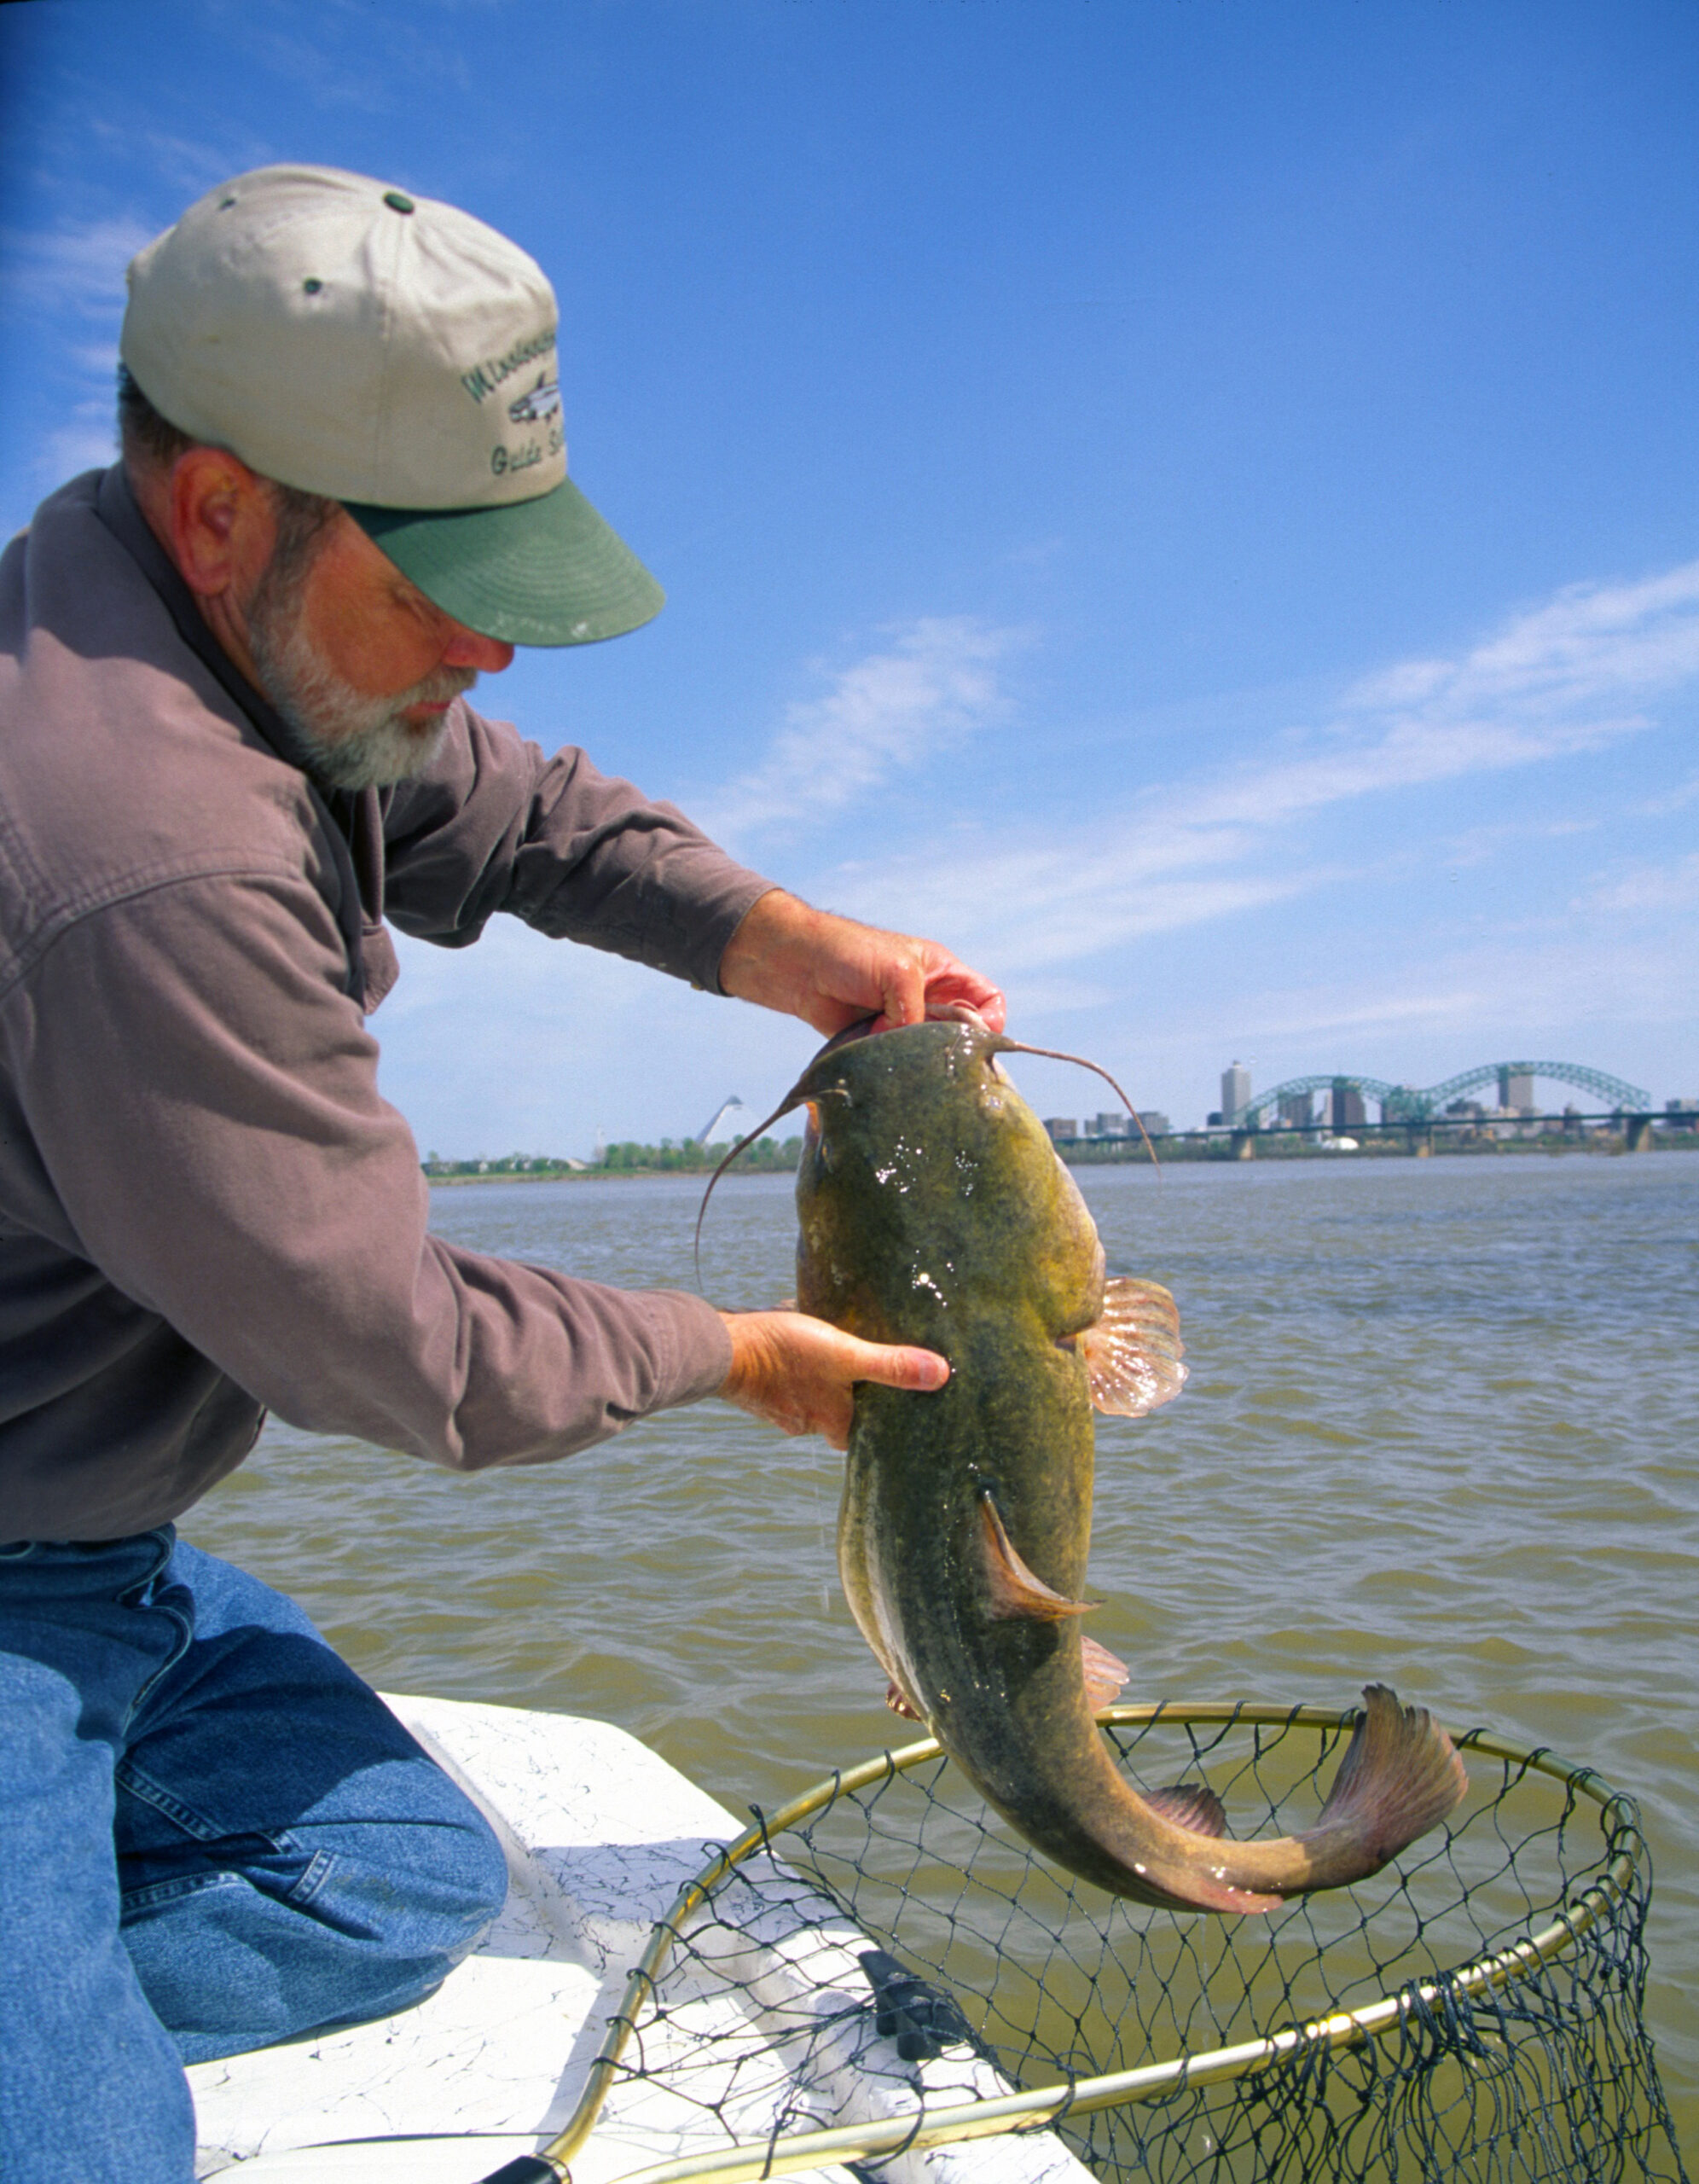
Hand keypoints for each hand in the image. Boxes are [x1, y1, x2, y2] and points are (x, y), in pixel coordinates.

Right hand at [717, 1309, 948, 1448]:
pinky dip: (791, 1371)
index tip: (885, 1406)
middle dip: (844, 1396)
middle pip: (834, 1417)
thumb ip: (891, 1365)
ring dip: (817, 1381)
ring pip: (807, 1399)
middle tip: (855, 1372)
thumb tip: (940, 1375)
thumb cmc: (785, 1353)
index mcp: (831, 1421)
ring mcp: (776, 1411)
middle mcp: (804, 1423)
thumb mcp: (846, 1353)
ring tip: (825, 1353)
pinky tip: (792, 1348)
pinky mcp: (756, 1393)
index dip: (874, 1422)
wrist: (720, 1351)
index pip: (861, 1435)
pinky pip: (783, 1385)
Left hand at [719, 890, 1005, 1038]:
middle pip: (962, 1033)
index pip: (987, 999)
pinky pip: (900, 1062)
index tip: (976, 1036)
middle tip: (939, 1056)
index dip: (990, 1019)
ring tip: (903, 1056)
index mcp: (943, 973)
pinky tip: (884, 1063)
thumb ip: (916, 1013)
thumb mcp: (897, 973)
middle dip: (954, 1046)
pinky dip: (896, 1066)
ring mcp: (904, 1024)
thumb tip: (914, 1050)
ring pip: (929, 1052)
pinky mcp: (881, 1043)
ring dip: (921, 1059)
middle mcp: (929, 1000)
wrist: (798, 967)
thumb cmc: (850, 954)